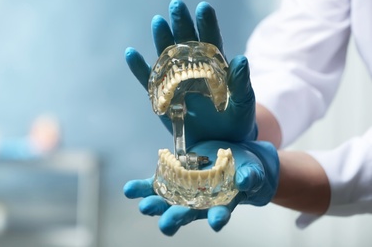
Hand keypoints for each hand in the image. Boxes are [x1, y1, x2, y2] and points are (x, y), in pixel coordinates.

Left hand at [124, 140, 278, 235]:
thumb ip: (250, 177)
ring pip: (167, 203)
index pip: (219, 214)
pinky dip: (143, 188)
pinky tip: (130, 190)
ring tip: (144, 206)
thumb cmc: (244, 169)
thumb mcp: (252, 172)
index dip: (218, 218)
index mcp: (221, 204)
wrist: (230, 158)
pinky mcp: (173, 179)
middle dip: (175, 219)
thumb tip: (244, 180)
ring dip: (155, 205)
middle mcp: (199, 203)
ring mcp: (184, 192)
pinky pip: (155, 185)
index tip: (215, 222)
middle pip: (186, 214)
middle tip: (166, 224)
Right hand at [125, 0, 256, 146]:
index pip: (211, 42)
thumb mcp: (244, 103)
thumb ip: (242, 83)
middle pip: (187, 44)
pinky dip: (140, 69)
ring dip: (162, 41)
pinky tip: (131, 54)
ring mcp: (178, 83)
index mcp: (216, 67)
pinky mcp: (164, 98)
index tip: (203, 8)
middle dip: (182, 24)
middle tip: (177, 5)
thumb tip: (242, 58)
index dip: (207, 25)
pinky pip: (150, 81)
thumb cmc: (237, 121)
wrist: (221, 143)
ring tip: (158, 23)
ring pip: (168, 58)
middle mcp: (195, 70)